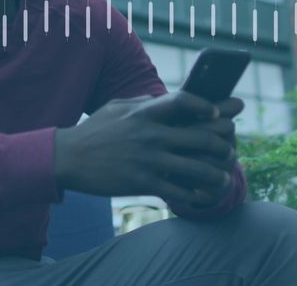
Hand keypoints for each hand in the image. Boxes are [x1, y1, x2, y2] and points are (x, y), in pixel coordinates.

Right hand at [53, 91, 237, 204]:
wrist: (67, 158)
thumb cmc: (93, 131)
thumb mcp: (115, 107)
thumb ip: (141, 102)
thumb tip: (163, 98)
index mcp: (144, 112)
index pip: (183, 101)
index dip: (205, 105)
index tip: (217, 113)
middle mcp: (150, 134)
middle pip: (201, 137)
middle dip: (223, 145)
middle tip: (229, 151)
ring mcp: (147, 159)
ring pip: (196, 168)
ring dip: (216, 175)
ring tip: (224, 178)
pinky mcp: (142, 182)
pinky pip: (178, 191)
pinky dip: (195, 196)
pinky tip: (202, 197)